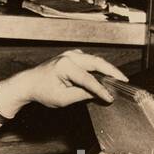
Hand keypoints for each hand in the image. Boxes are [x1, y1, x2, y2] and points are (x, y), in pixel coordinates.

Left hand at [0, 49, 127, 116]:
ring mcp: (72, 54)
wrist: (29, 83)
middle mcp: (70, 56)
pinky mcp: (74, 57)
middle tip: (124, 80)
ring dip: (107, 69)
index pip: (89, 79)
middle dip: (112, 71)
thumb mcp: (62, 99)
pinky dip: (100, 68)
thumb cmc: (42, 91)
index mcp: (65, 66)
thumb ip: (82, 95)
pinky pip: (90, 61)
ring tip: (118, 79)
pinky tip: (107, 75)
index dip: (101, 90)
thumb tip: (98, 94)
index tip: (110, 98)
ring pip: (95, 60)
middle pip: (97, 62)